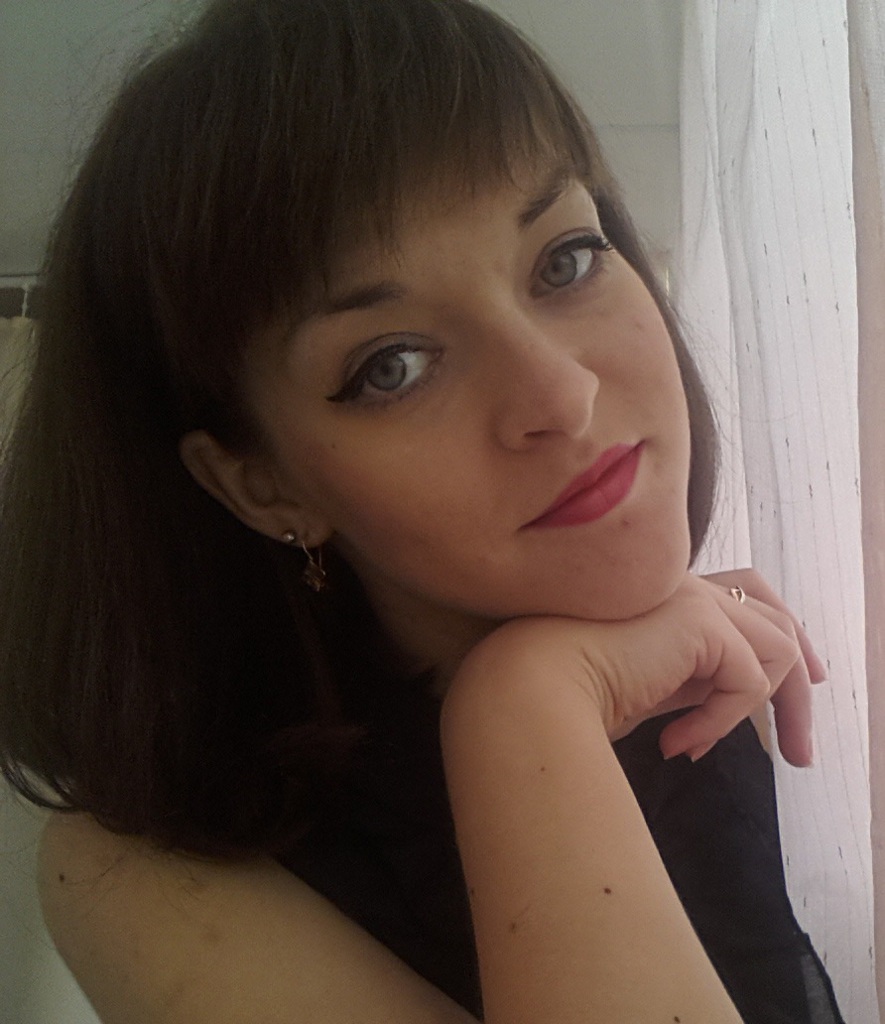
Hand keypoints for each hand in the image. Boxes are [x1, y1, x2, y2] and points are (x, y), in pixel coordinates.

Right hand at [457, 573, 801, 761]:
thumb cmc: (564, 693)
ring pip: (776, 648)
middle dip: (797, 683)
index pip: (745, 597)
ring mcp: (691, 592)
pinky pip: (750, 678)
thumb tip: (729, 707)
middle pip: (774, 618)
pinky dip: (723, 721)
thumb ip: (686, 680)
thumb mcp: (644, 686)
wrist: (529, 686)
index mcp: (664, 591)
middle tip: (800, 750)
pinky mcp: (698, 617)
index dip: (780, 639)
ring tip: (699, 749)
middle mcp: (681, 581)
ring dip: (761, 713)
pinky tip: (678, 743)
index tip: (796, 692)